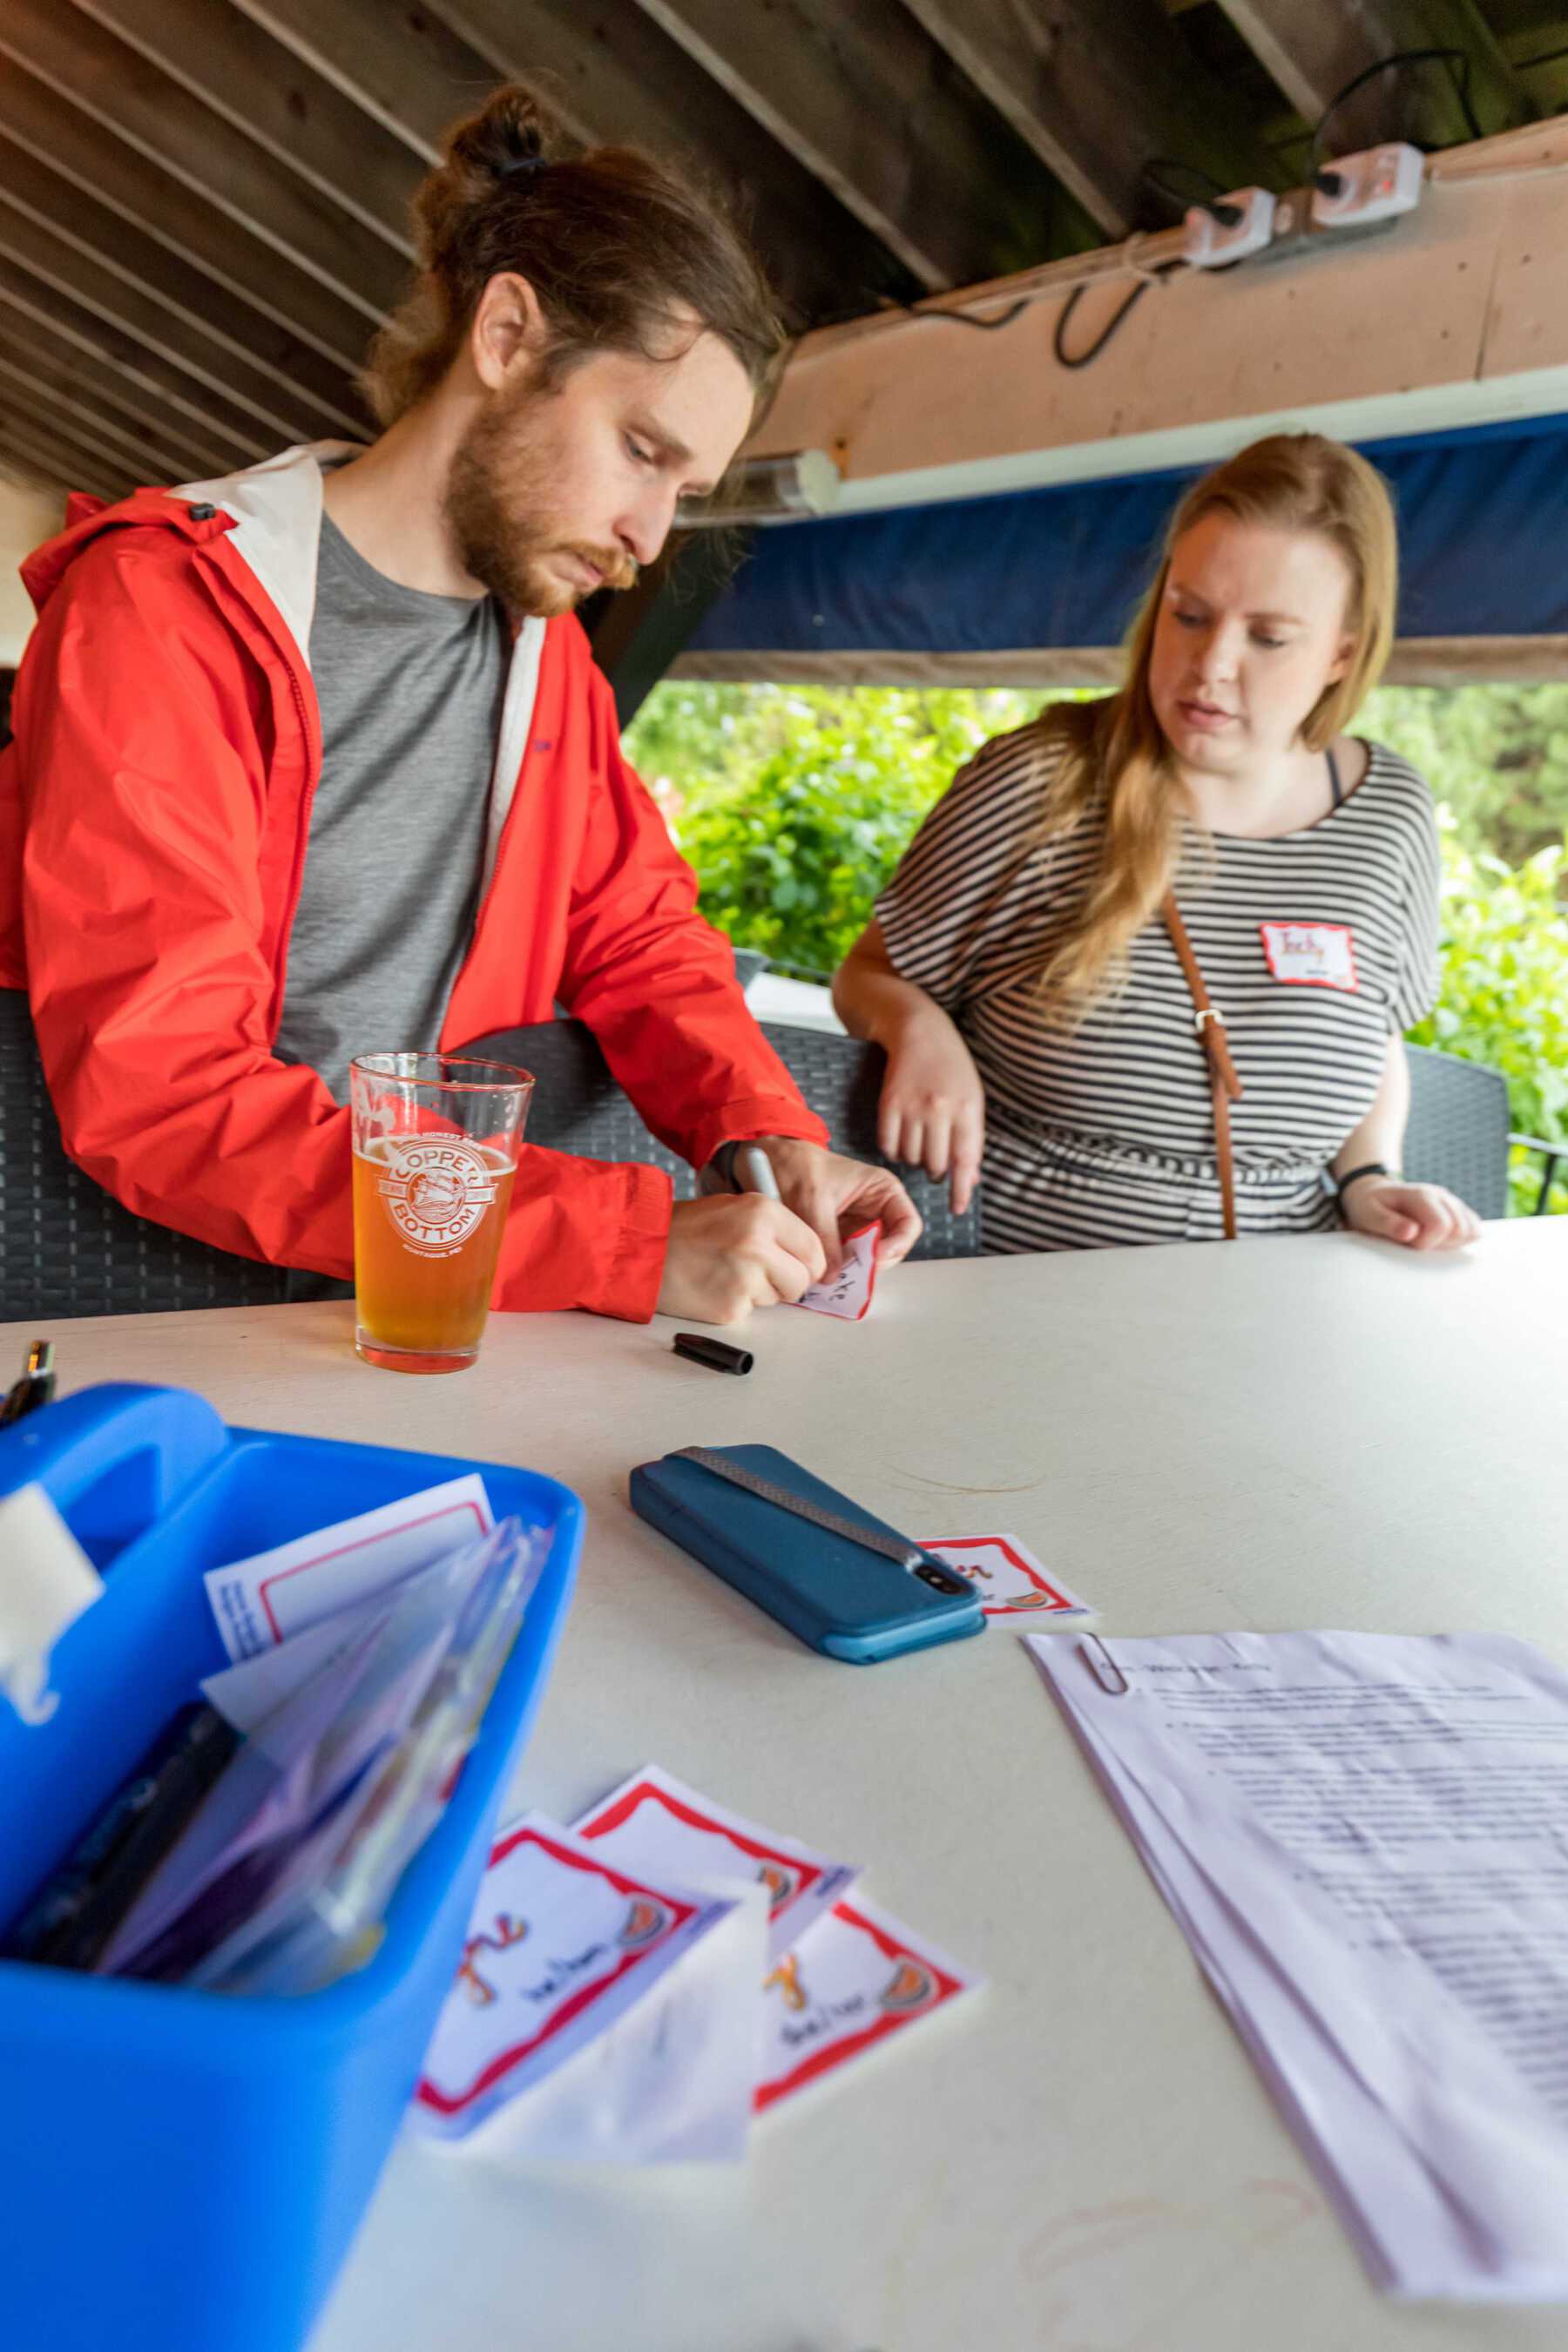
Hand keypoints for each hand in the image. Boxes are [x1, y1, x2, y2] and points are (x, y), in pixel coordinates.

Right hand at [656, 1192, 825, 1323]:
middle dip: (788, 1283)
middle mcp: (758, 1243)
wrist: (640, 1249)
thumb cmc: (685, 1228)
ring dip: (759, 1292)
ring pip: (778, 1298)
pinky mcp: (730, 1307)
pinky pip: (750, 1311)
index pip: (813, 1249)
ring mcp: (745, 1278)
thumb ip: (773, 1227)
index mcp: (764, 1213)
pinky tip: (713, 1286)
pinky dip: (735, 1304)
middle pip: (802, 1279)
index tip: (801, 1269)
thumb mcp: (734, 1208)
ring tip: (725, 1273)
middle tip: (762, 1276)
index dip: (809, 1264)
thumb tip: (806, 1257)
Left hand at [752, 1138, 922, 1276]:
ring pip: (868, 1259)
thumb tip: (833, 1275)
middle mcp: (876, 1211)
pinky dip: (837, 1269)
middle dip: (872, 1263)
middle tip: (848, 1274)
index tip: (874, 1258)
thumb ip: (826, 1239)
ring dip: (853, 1270)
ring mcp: (858, 1227)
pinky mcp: (840, 1239)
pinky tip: (822, 1271)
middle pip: (891, 1248)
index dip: (896, 1246)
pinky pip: (847, 1261)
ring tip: (832, 1274)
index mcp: (882, 1191)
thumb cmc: (798, 1166)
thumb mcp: (813, 1201)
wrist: (773, 1160)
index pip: (908, 1224)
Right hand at [875, 1007, 985, 1214]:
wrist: (919, 1030)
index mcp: (967, 1109)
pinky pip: (888, 1145)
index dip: (961, 1190)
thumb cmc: (951, 1067)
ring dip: (914, 1159)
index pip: (966, 1161)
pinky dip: (893, 1150)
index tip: (957, 1208)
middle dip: (936, 1171)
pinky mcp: (888, 1104)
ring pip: (910, 1157)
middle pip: (935, 1165)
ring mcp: (912, 1107)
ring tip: (919, 1143)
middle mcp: (940, 1110)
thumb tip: (969, 1179)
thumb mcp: (973, 1099)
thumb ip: (972, 1138)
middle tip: (935, 1164)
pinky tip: (900, 1139)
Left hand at [1340, 1177, 1479, 1250]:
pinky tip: (1439, 1240)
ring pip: (1472, 1231)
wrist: (1374, 1195)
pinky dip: (1460, 1240)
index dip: (1425, 1242)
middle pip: (1461, 1229)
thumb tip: (1412, 1232)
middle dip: (1439, 1244)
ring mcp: (1452, 1202)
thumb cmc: (1370, 1207)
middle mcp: (1441, 1196)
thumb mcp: (1368, 1214)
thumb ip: (1388, 1223)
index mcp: (1420, 1195)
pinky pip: (1474, 1230)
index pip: (1441, 1225)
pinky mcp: (1458, 1211)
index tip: (1408, 1242)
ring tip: (1427, 1239)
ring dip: (1451, 1243)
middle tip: (1416, 1241)